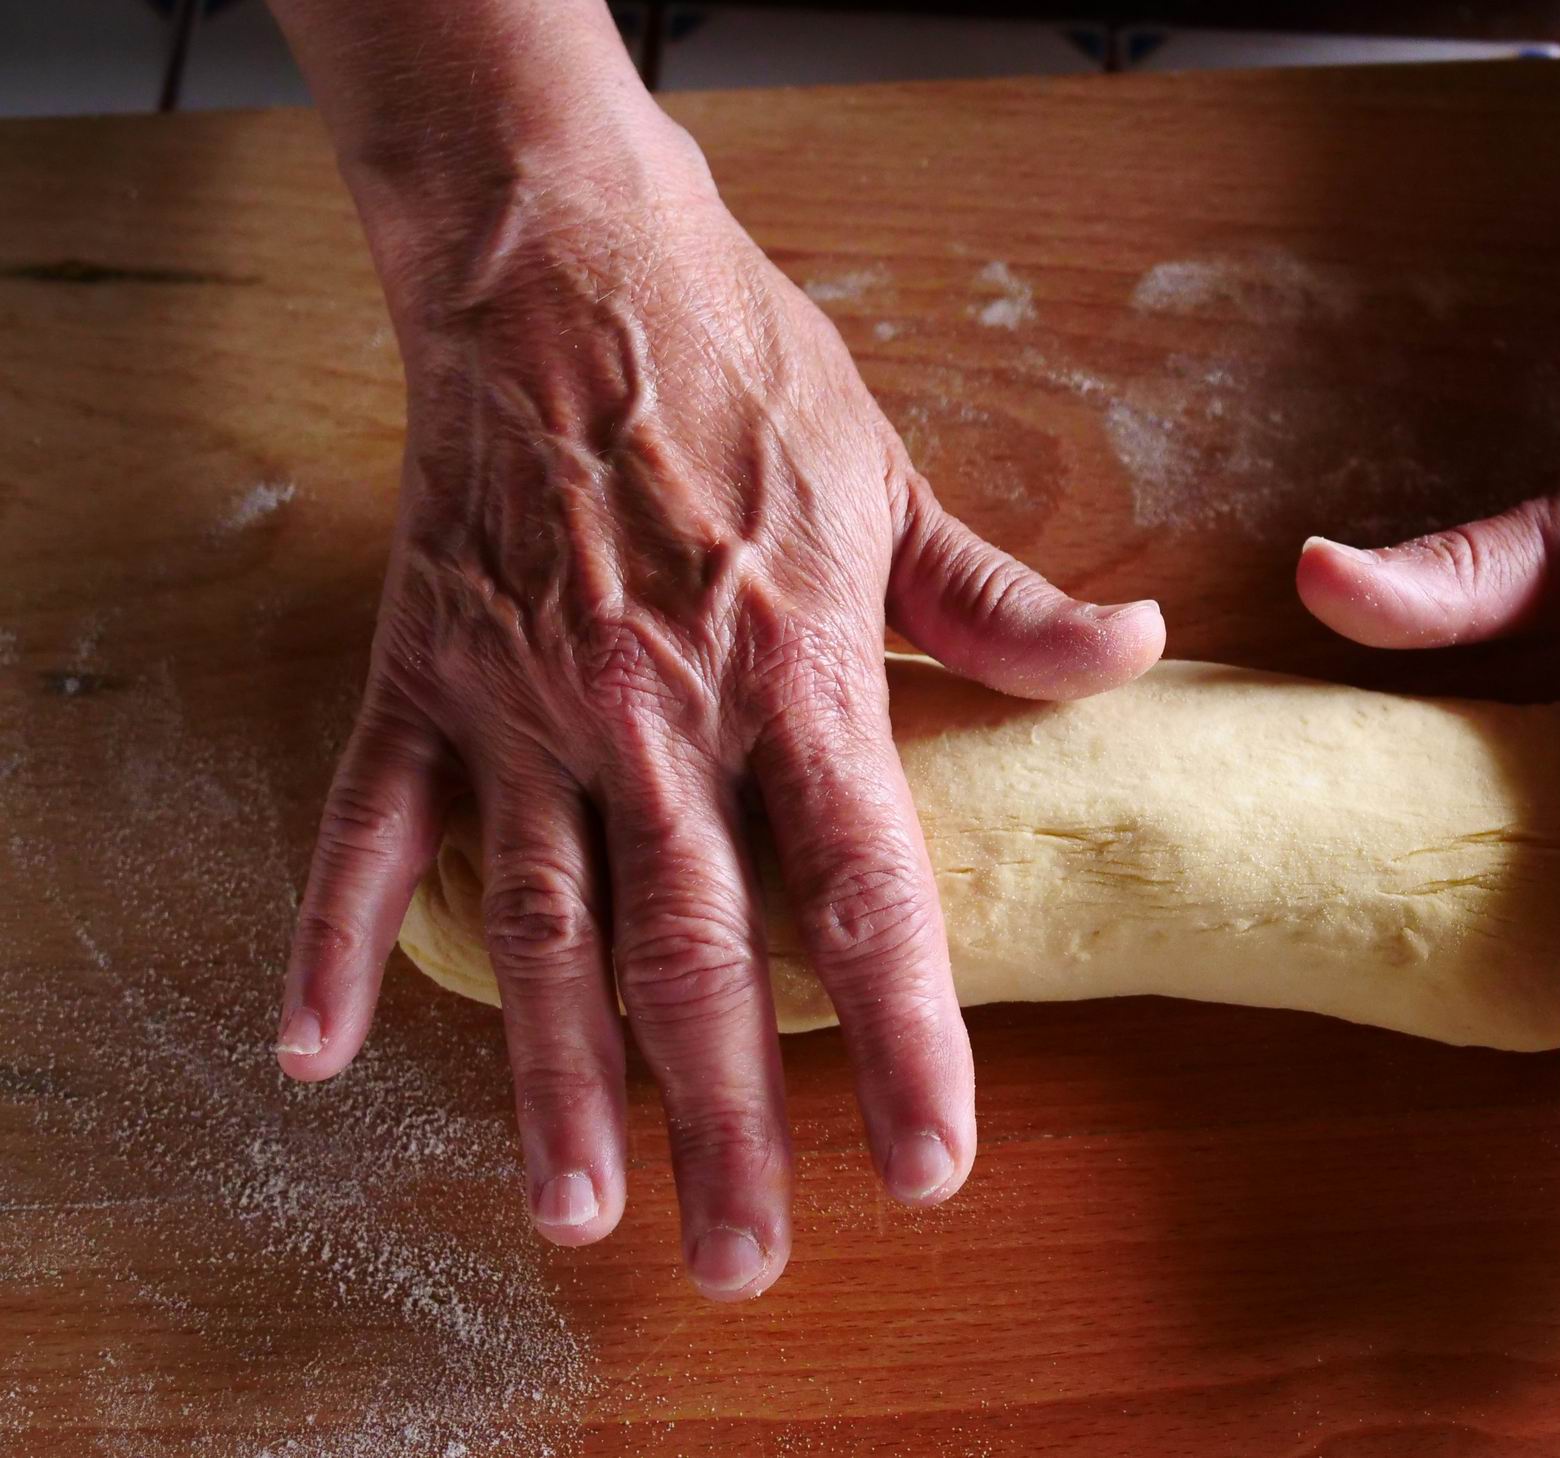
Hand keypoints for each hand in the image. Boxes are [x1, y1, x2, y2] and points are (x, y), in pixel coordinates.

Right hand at [273, 145, 1163, 1298]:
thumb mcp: (895, 485)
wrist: (567, 264)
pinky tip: (319, 1052)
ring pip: (543, 926)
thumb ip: (1001, 603)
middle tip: (746, 1259)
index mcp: (797, 676)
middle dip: (727, 1120)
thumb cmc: (748, 375)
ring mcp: (528, 704)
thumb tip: (1131, 654)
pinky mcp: (424, 677)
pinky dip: (336, 936)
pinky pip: (369, 828)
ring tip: (576, 1208)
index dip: (904, 1040)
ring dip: (557, 1078)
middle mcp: (659, 714)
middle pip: (700, 954)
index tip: (930, 1165)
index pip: (867, 892)